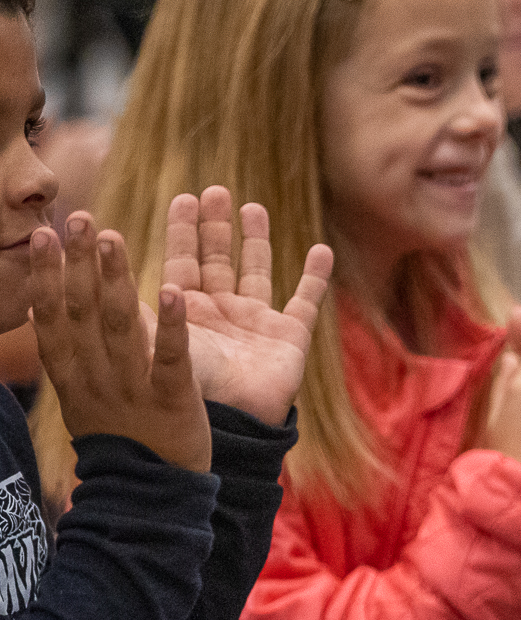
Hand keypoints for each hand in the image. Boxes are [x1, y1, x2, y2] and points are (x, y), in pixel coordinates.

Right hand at [31, 212, 210, 472]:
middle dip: (78, 264)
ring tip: (114, 239)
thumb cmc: (120, 439)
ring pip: (121, 327)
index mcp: (72, 376)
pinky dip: (172, 325)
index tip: (41, 237)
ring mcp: (132, 390)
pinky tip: (174, 290)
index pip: (52, 319)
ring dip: (117, 280)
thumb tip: (47, 310)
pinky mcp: (172, 402)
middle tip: (79, 219)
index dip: (44, 277)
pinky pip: (171, 359)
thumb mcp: (82, 398)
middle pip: (82, 313)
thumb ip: (71, 356)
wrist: (150, 497)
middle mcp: (95, 379)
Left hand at [160, 187, 332, 427]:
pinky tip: (321, 249)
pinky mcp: (289, 338)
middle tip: (213, 191)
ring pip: (256, 271)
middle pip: (218, 259)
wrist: (223, 428)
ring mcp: (256, 325)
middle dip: (215, 226)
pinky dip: (315, 276)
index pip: (181, 261)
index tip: (183, 198)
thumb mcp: (151, 343)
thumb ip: (137, 306)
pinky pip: (305, 300)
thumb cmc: (180, 393)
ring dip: (255, 240)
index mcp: (185, 315)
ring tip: (252, 207)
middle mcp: (219, 315)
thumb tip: (100, 268)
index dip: (182, 230)